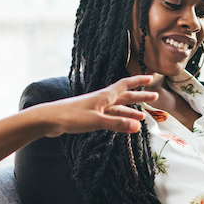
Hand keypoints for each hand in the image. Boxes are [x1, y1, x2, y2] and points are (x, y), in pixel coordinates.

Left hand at [41, 75, 158, 136]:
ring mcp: (95, 108)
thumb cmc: (71, 117)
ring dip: (130, 111)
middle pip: (124, 96)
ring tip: (142, 117)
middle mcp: (101, 100)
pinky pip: (109, 116)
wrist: (48, 119)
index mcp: (105, 96)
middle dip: (140, 97)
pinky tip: (121, 124)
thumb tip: (138, 126)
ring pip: (117, 108)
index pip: (126, 85)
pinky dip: (119, 119)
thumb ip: (117, 124)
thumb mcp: (96, 121)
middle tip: (155, 97)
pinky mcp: (89, 116)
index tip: (151, 77)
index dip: (139, 81)